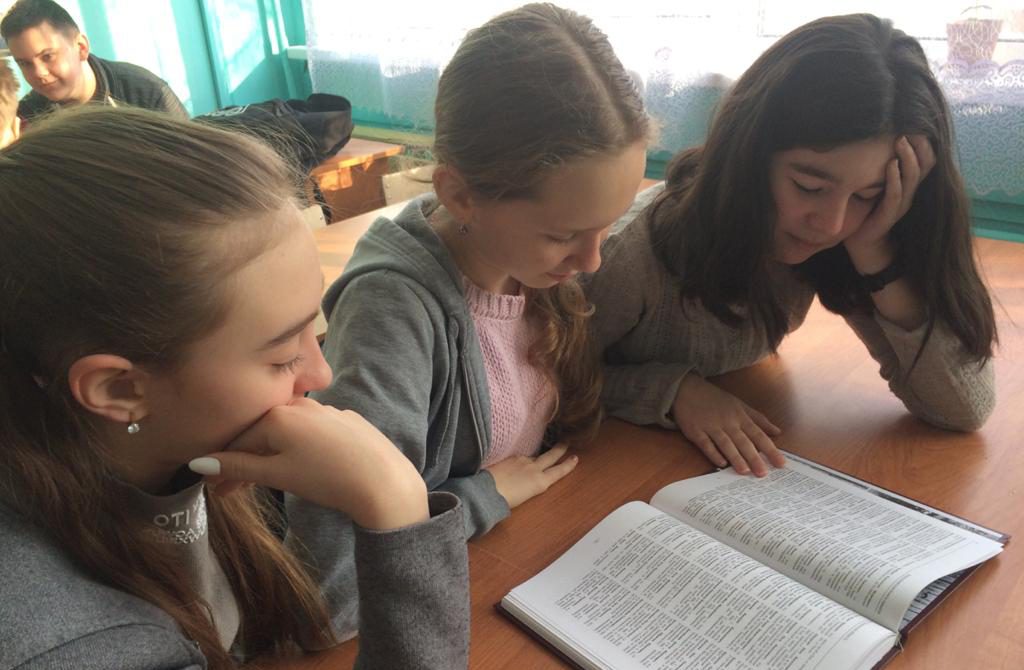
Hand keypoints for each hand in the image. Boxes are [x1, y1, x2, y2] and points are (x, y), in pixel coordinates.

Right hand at [189, 398, 427, 529]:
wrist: (383, 481)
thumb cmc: (326, 478)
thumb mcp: (276, 474)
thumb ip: (238, 466)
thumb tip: (199, 462)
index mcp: (277, 415)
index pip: (237, 441)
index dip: (222, 467)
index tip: (214, 489)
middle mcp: (300, 405)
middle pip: (261, 434)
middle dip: (244, 462)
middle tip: (231, 493)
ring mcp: (326, 410)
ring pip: (286, 433)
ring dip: (269, 455)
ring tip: (264, 481)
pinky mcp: (347, 420)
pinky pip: (311, 433)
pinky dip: (297, 448)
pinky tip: (299, 465)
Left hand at [485, 443, 578, 508]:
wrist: (487, 491)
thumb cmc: (505, 501)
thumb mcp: (524, 498)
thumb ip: (530, 487)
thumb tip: (528, 481)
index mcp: (540, 482)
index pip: (558, 471)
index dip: (568, 465)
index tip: (575, 458)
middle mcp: (534, 469)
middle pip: (551, 456)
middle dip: (560, 449)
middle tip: (566, 441)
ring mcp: (522, 461)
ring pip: (534, 457)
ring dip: (537, 457)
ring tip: (537, 459)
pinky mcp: (510, 457)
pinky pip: (521, 458)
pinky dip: (522, 461)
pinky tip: (517, 465)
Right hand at [672, 373, 784, 476]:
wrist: (687, 389)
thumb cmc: (715, 398)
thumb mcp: (739, 405)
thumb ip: (759, 419)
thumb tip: (778, 432)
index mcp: (740, 416)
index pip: (758, 434)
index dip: (770, 449)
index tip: (781, 463)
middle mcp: (727, 422)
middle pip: (743, 441)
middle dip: (754, 457)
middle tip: (763, 473)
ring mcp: (710, 426)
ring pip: (726, 443)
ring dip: (735, 457)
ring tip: (745, 471)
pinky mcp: (695, 431)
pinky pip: (705, 443)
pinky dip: (713, 453)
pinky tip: (721, 463)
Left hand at [844, 135, 935, 265]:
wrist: (862, 242)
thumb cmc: (867, 209)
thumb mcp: (875, 183)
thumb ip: (880, 165)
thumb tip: (875, 138)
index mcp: (909, 184)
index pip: (926, 159)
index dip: (923, 142)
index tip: (914, 122)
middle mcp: (910, 192)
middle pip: (925, 165)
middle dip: (919, 145)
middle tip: (909, 127)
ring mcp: (901, 204)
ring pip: (912, 177)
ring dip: (907, 157)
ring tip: (900, 140)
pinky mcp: (889, 215)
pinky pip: (896, 194)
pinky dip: (894, 179)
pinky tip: (890, 164)